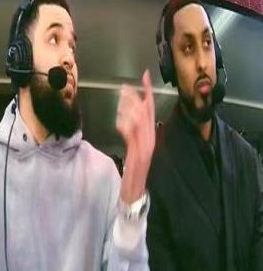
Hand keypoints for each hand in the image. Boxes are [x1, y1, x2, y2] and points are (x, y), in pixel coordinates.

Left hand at [116, 69, 155, 203]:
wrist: (135, 192)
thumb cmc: (134, 172)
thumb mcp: (135, 149)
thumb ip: (133, 134)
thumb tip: (128, 118)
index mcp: (151, 137)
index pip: (151, 110)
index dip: (148, 92)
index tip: (145, 77)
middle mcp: (150, 140)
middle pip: (146, 113)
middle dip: (136, 97)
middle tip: (125, 85)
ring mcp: (145, 147)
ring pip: (140, 121)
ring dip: (130, 107)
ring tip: (121, 97)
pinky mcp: (137, 154)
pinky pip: (132, 136)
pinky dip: (126, 126)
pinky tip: (120, 120)